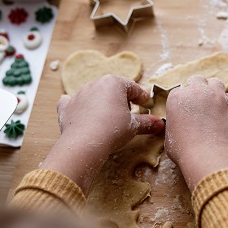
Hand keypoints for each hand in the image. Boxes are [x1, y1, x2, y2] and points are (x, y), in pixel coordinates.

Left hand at [43, 75, 163, 192]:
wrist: (83, 144)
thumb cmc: (112, 130)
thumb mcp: (133, 126)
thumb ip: (146, 122)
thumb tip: (160, 123)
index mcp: (114, 83)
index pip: (132, 87)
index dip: (141, 96)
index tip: (145, 103)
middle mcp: (95, 84)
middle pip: (112, 89)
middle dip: (121, 99)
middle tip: (128, 112)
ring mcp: (79, 95)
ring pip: (94, 95)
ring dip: (101, 103)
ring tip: (108, 117)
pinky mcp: (66, 107)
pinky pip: (72, 102)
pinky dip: (77, 106)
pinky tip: (80, 111)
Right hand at [164, 76, 227, 189]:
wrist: (208, 156)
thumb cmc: (184, 150)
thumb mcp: (169, 135)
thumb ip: (175, 123)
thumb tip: (180, 125)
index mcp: (177, 97)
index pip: (179, 91)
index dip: (183, 100)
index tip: (186, 109)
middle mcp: (197, 91)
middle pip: (197, 80)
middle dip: (198, 88)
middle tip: (200, 103)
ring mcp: (217, 96)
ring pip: (216, 83)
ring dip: (214, 91)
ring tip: (214, 105)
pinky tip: (225, 115)